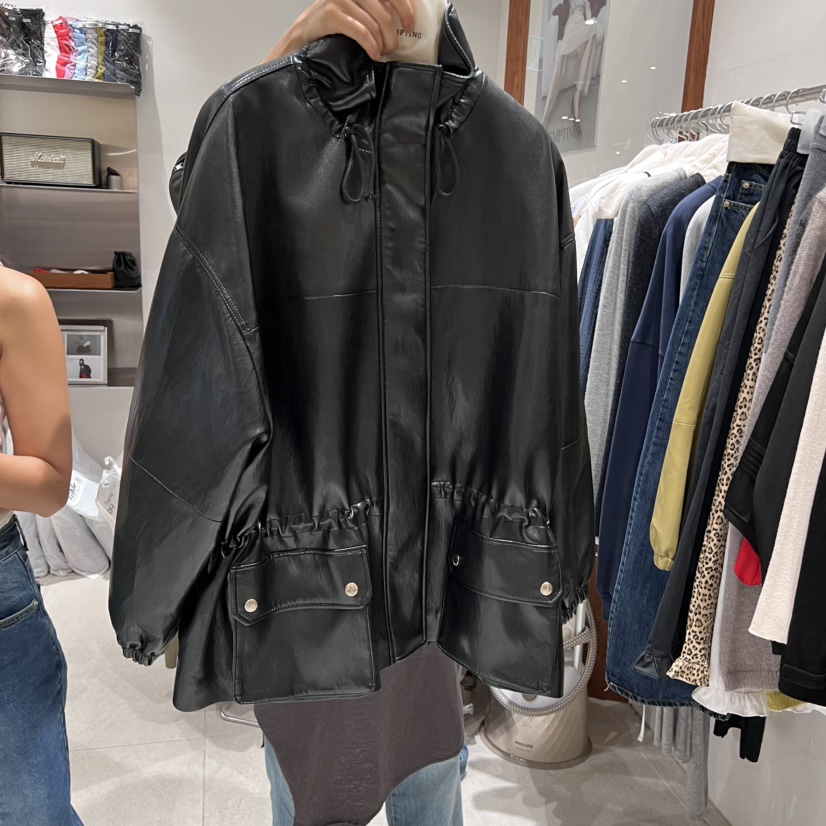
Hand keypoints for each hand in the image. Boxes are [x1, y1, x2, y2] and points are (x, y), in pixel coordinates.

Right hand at [263, 0, 416, 63]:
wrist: (302, 36)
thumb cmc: (332, 27)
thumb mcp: (357, 13)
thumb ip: (375, 11)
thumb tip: (401, 21)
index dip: (405, 9)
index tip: (410, 25)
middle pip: (385, 12)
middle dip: (393, 34)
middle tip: (392, 48)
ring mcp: (340, 0)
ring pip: (374, 24)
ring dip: (382, 43)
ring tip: (381, 53)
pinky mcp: (331, 14)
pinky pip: (361, 32)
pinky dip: (371, 45)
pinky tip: (373, 54)